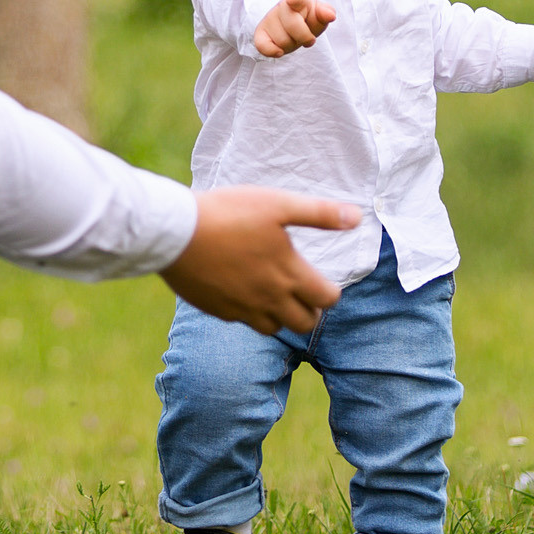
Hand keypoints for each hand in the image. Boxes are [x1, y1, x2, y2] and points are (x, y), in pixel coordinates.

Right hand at [159, 187, 358, 335]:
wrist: (176, 232)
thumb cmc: (229, 213)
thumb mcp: (278, 204)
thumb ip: (320, 213)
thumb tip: (356, 217)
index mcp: (290, 274)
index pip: (328, 299)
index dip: (331, 292)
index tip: (322, 280)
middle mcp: (270, 299)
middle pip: (306, 322)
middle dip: (311, 310)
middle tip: (303, 291)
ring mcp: (243, 309)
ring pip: (275, 329)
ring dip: (282, 316)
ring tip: (276, 293)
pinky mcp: (219, 311)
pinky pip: (244, 322)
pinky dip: (251, 313)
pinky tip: (243, 292)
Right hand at [254, 0, 336, 57]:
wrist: (291, 23)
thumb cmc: (307, 19)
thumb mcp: (319, 15)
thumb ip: (326, 13)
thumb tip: (331, 15)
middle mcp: (281, 7)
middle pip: (293, 27)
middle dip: (305, 38)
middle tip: (308, 39)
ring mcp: (269, 19)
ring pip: (282, 41)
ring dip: (292, 45)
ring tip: (294, 39)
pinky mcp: (260, 33)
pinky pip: (263, 46)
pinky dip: (272, 52)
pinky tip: (279, 51)